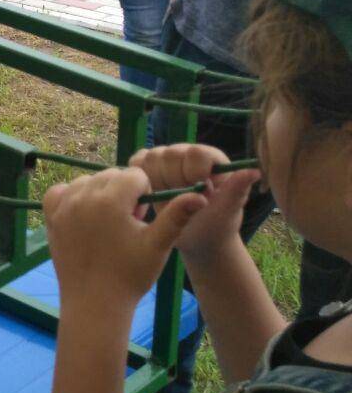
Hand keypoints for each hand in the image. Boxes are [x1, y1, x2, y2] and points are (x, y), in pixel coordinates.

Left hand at [44, 167, 207, 308]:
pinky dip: (71, 197)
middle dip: (122, 192)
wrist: (94, 303)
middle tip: (127, 222)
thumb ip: (176, 216)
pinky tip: (83, 216)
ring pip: (87, 182)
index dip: (143, 193)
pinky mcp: (51, 217)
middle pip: (110, 175)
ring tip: (108, 223)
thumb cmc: (131, 275)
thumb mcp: (157, 245)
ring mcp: (63, 206)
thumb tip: (200, 195)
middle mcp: (83, 196)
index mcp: (111, 199)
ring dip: (99, 194)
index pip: (134, 175)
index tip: (141, 216)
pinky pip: (60, 192)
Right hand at [128, 144, 260, 264]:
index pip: (195, 153)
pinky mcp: (149, 168)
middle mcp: (188, 154)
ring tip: (169, 200)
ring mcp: (167, 159)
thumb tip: (256, 171)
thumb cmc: (216, 225)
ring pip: (150, 158)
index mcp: (211, 159)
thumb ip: (238, 189)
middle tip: (183, 202)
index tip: (200, 194)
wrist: (195, 240)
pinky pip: (136, 163)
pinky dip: (139, 179)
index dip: (193, 174)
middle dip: (173, 182)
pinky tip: (152, 195)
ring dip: (156, 182)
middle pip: (168, 154)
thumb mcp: (227, 211)